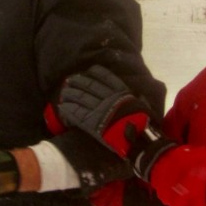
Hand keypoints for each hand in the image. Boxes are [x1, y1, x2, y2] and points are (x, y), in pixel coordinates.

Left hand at [58, 65, 174, 181]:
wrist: (135, 135)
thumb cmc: (142, 121)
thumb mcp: (143, 105)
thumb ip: (138, 99)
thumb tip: (141, 96)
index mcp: (119, 91)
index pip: (105, 77)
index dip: (95, 72)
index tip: (89, 70)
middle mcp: (106, 96)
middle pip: (88, 85)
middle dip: (78, 81)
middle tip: (70, 80)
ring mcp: (96, 108)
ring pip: (79, 96)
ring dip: (69, 93)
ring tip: (63, 92)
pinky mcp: (89, 120)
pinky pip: (75, 112)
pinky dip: (67, 109)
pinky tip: (62, 107)